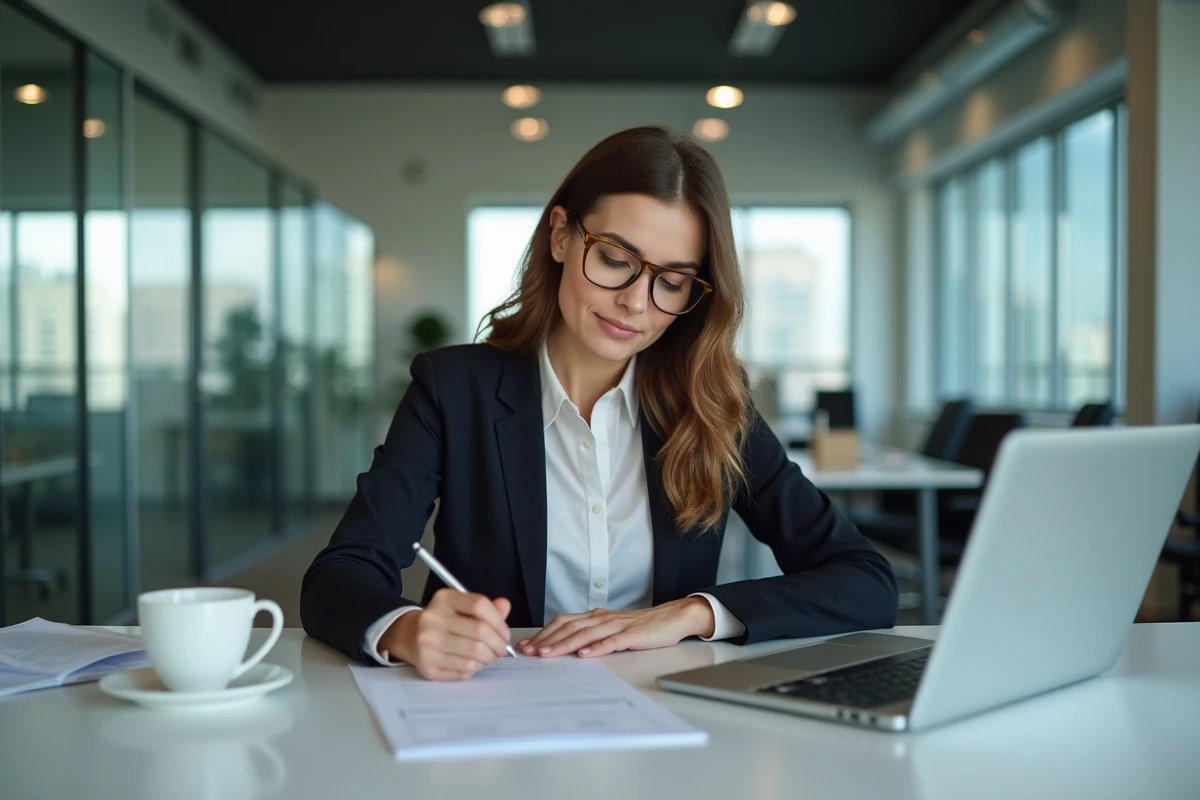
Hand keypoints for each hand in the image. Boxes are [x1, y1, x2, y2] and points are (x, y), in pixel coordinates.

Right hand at [381, 589, 512, 680]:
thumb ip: (486, 608)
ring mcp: (428, 644)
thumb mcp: (462, 608)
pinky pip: (464, 670)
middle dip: (498, 644)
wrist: (411, 637)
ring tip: (489, 656)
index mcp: (444, 599)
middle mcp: (432, 619)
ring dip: (489, 658)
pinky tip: (473, 663)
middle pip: (480, 631)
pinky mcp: (428, 666)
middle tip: (502, 649)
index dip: (499, 621)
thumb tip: (504, 606)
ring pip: (474, 654)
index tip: (504, 632)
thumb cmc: (444, 622)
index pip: (479, 605)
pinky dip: (475, 668)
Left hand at [517, 597, 714, 658]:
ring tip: (548, 654)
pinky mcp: (633, 634)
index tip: (526, 646)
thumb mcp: (612, 629)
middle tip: (529, 652)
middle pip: (569, 627)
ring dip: (565, 644)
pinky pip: (612, 641)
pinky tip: (585, 655)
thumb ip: (592, 635)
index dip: (544, 633)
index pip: (563, 623)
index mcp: (596, 616)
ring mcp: (617, 625)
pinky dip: (596, 648)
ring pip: (586, 634)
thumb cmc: (642, 626)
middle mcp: (603, 618)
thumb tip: (567, 648)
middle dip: (547, 640)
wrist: (673, 617)